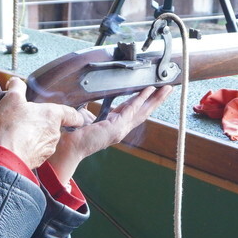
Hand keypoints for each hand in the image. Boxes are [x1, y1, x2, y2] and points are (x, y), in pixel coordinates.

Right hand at [0, 78, 86, 168]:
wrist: (7, 155)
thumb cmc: (11, 126)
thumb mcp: (11, 99)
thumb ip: (16, 87)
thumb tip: (16, 82)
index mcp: (52, 115)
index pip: (72, 114)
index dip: (74, 114)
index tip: (75, 116)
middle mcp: (55, 132)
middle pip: (55, 126)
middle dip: (44, 123)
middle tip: (29, 120)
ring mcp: (48, 147)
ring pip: (46, 139)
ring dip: (36, 136)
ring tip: (20, 133)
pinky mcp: (40, 160)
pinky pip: (37, 151)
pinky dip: (30, 148)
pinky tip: (17, 145)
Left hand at [48, 85, 172, 184]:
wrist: (69, 148)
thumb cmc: (75, 135)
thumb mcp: (87, 118)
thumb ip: (93, 111)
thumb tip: (90, 99)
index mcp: (115, 126)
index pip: (133, 111)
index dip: (143, 100)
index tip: (151, 91)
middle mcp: (120, 129)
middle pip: (143, 112)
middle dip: (156, 100)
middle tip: (168, 89)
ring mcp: (120, 130)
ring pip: (142, 111)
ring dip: (155, 99)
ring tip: (165, 89)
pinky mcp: (116, 127)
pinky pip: (131, 110)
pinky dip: (141, 99)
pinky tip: (148, 90)